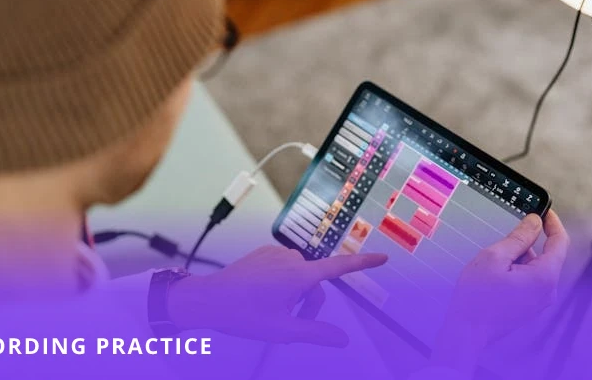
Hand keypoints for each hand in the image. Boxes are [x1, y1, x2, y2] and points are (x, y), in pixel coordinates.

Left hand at [167, 245, 386, 346]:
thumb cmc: (244, 316)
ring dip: (294, 293)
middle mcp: (291, 258)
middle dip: (309, 302)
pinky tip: (262, 296)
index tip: (383, 257)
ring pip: (299, 276)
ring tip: (271, 310)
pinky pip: (283, 268)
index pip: (339, 268)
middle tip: (289, 323)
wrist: (207, 299)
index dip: (363, 263)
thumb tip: (343, 339)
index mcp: (300, 275)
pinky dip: (281, 283)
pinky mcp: (263, 252)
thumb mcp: (282, 330)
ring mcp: (276, 253)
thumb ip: (316, 333)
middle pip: (315, 282)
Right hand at [432, 211, 568, 371]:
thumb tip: (534, 222)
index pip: (560, 241)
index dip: (552, 223)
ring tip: (493, 262)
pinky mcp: (529, 305)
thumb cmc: (477, 297)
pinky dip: (516, 270)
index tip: (543, 211)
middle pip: (546, 254)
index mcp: (544, 277)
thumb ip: (519, 237)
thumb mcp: (495, 257)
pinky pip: (530, 280)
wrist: (466, 331)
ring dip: (518, 258)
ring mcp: (539, 300)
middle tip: (503, 238)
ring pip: (536, 267)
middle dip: (527, 243)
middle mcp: (547, 290)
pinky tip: (496, 273)